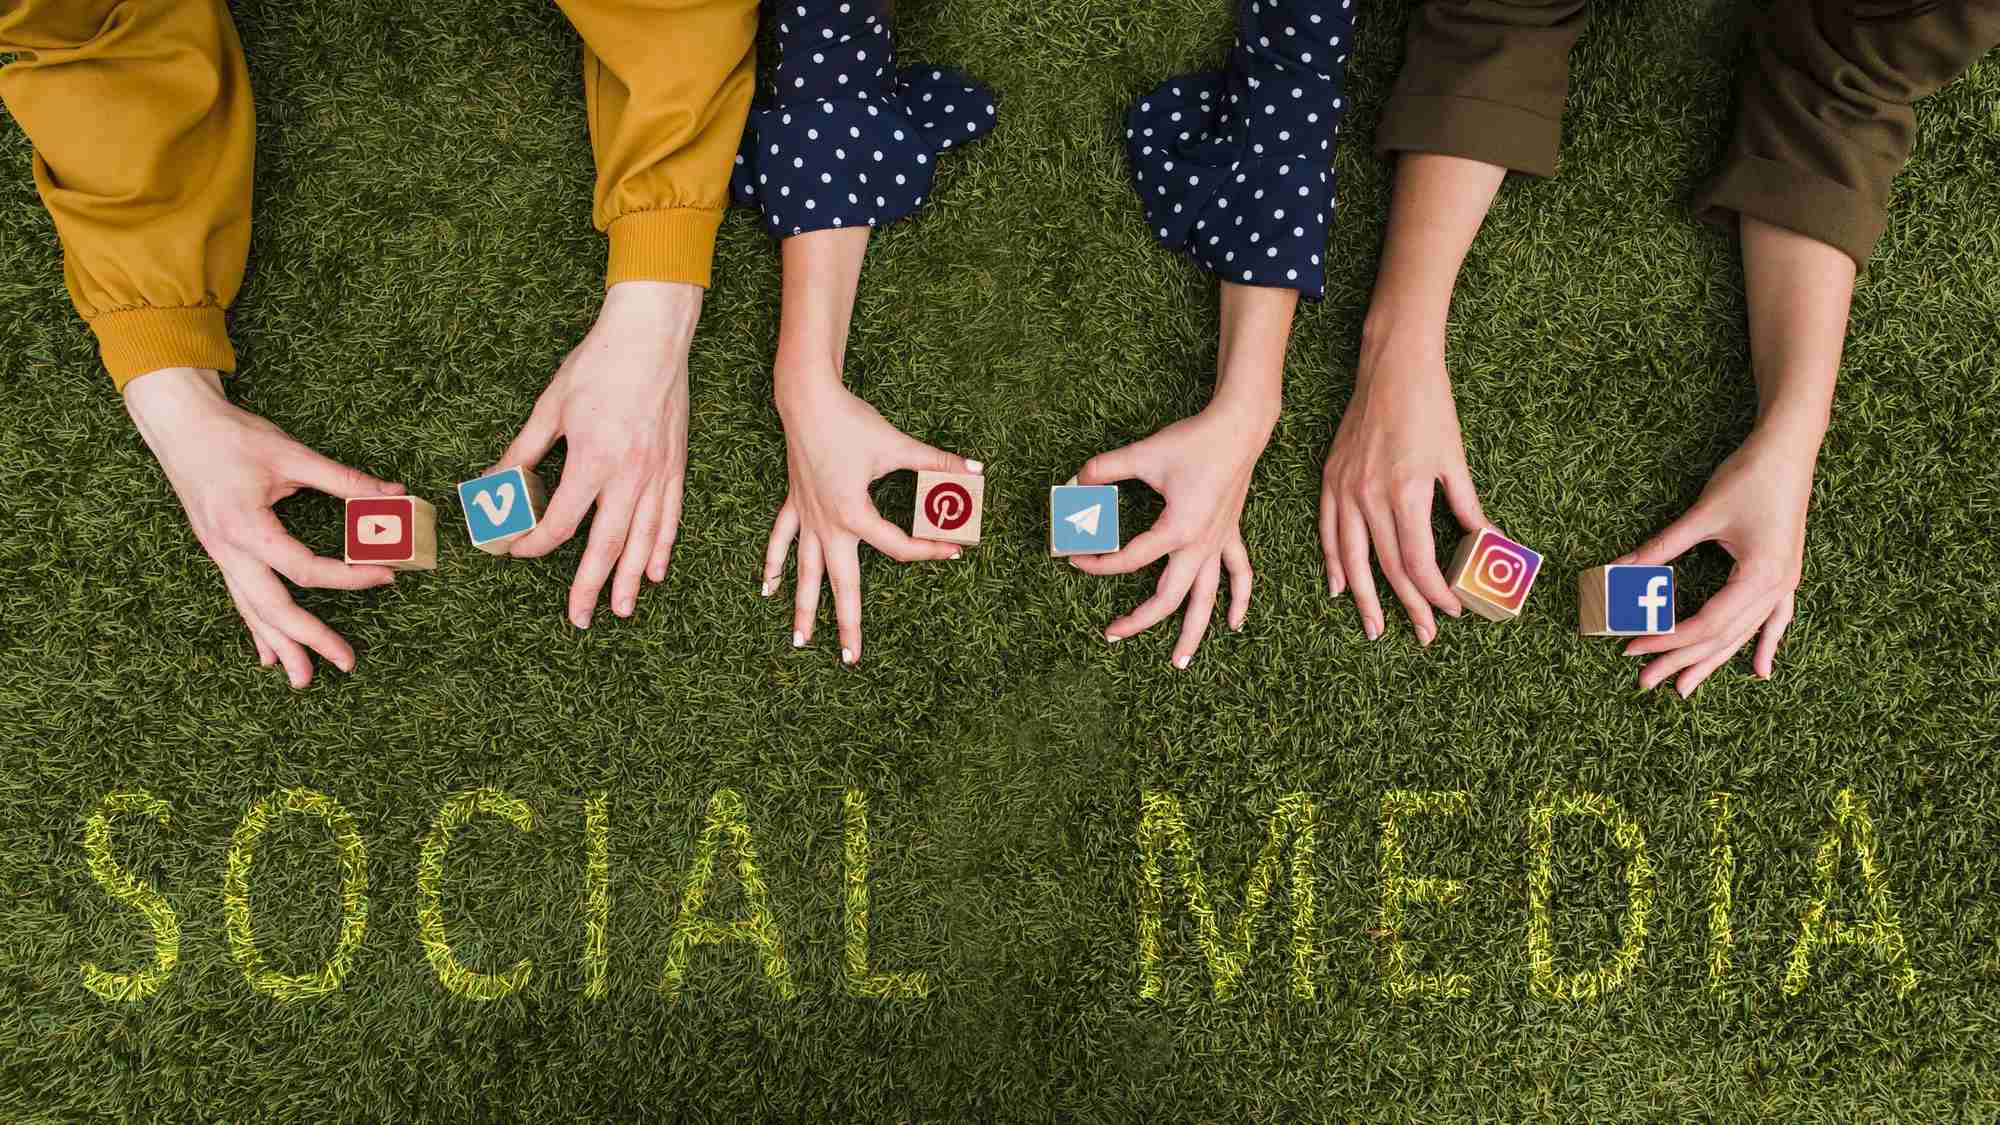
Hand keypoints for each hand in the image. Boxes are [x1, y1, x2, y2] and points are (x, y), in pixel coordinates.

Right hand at [123, 367, 401, 687]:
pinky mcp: (219, 552)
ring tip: (303, 680)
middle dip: (310, 638)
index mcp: (246, 527)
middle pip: (272, 606)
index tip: (387, 576)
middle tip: (347, 662)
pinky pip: (239, 599)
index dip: (350, 578)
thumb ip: (344, 480)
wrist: (180, 425)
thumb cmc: (234, 436)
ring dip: (280, 645)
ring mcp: (219, 555)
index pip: (305, 568)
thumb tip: (394, 494)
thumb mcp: (292, 454)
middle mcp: (228, 549)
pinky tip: (268, 656)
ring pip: (251, 611)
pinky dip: (256, 629)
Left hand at [498, 281, 696, 627]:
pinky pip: (671, 517)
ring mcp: (658, 474)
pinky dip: (663, 548)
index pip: (560, 523)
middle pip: (607, 546)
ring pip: (644, 540)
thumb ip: (522, 454)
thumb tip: (490, 487)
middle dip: (591, 587)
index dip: (533, 543)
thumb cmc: (598, 365)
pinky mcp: (676, 467)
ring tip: (620, 609)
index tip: (515, 550)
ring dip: (630, 579)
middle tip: (580, 619)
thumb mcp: (550, 407)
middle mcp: (630, 476)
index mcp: (593, 461)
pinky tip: (654, 572)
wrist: (652, 336)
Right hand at [763, 361, 971, 663]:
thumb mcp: (898, 445)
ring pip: (804, 573)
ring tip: (801, 642)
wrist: (806, 400)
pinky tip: (767, 591)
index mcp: (855, 514)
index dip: (929, 551)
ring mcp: (807, 517)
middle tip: (852, 659)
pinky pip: (781, 542)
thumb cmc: (851, 422)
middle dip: (846, 623)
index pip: (897, 547)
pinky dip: (773, 566)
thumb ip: (938, 463)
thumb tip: (976, 470)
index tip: (955, 551)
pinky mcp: (795, 505)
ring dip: (803, 608)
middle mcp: (828, 524)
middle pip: (840, 584)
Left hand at [1067, 399, 1271, 666]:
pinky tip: (1234, 624)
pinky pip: (1240, 574)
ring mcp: (1218, 543)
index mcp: (1177, 530)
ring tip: (1179, 662)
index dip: (1097, 562)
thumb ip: (1104, 469)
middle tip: (1111, 635)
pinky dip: (1239, 601)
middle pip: (1168, 598)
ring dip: (1194, 633)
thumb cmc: (1193, 441)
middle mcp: (1200, 545)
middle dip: (1139, 621)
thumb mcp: (1142, 453)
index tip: (1075, 558)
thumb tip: (1074, 481)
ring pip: (1207, 599)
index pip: (1129, 559)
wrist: (1239, 427)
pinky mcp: (1230, 535)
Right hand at [1320, 331, 1485, 643]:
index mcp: (1405, 492)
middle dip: (1407, 606)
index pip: (1418, 562)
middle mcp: (1369, 496)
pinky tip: (1340, 587)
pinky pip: (1327, 530)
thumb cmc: (1430, 408)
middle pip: (1387, 567)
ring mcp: (1344, 488)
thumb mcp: (1456, 460)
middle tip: (1423, 635)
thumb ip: (1469, 509)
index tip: (1453, 610)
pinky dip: (1333, 562)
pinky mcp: (1330, 478)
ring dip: (1365, 598)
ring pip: (1351, 558)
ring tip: (1376, 628)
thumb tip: (1492, 548)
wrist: (1391, 365)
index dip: (1436, 593)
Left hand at [1616, 418, 1820, 695]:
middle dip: (1681, 660)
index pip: (1705, 622)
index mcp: (1759, 576)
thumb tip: (1616, 570)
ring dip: (1712, 661)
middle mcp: (1777, 587)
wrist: (1789, 449)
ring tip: (1683, 687)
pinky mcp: (1784, 574)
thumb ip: (1660, 548)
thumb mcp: (1701, 515)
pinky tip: (1760, 672)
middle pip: (1722, 637)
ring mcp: (1785, 583)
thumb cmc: (1748, 476)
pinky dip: (1765, 645)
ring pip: (1743, 634)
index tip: (1631, 646)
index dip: (1666, 638)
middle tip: (1644, 682)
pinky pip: (1775, 620)